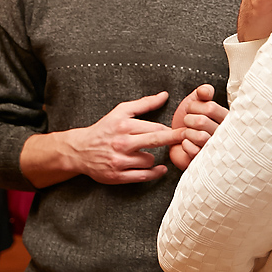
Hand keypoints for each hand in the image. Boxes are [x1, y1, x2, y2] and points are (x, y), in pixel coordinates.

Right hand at [61, 93, 183, 184]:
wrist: (80, 150)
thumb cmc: (104, 129)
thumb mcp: (120, 112)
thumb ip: (144, 104)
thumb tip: (165, 95)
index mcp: (124, 125)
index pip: (156, 127)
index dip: (172, 131)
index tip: (186, 131)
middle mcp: (122, 142)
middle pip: (156, 140)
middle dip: (175, 139)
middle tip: (191, 139)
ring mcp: (119, 160)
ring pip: (150, 160)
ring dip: (153, 158)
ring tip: (146, 154)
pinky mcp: (118, 176)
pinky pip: (143, 176)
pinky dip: (154, 173)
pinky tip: (159, 169)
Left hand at [169, 84, 227, 169]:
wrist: (177, 142)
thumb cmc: (189, 122)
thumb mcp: (195, 102)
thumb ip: (203, 93)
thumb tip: (205, 91)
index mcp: (225, 118)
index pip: (210, 107)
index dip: (194, 106)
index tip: (192, 110)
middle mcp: (225, 134)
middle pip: (202, 121)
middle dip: (188, 120)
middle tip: (188, 123)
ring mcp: (217, 149)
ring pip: (200, 136)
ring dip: (187, 133)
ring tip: (187, 134)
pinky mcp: (207, 161)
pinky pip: (194, 151)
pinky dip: (185, 145)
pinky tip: (186, 144)